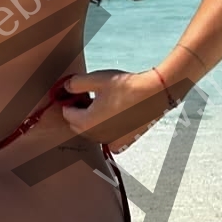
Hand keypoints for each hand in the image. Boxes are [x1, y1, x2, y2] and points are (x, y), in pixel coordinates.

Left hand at [57, 68, 176, 153]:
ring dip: (93, 121)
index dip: (70, 101)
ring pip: (93, 133)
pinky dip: (108, 132)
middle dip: (79, 112)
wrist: (155, 94)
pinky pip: (109, 141)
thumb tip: (66, 87)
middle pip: (78, 125)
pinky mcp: (124, 142)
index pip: (67, 113)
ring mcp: (111, 141)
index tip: (79, 91)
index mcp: (86, 122)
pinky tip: (115, 118)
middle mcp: (97, 136)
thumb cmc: (127, 87)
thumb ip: (76, 83)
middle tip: (91, 97)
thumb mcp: (96, 79)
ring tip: (105, 104)